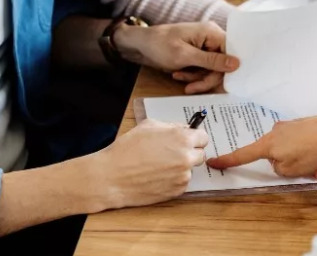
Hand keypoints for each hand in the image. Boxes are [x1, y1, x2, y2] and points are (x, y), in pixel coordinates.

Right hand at [93, 119, 207, 208]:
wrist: (112, 176)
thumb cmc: (127, 149)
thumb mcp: (148, 126)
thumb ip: (171, 126)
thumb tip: (183, 129)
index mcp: (181, 138)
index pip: (203, 137)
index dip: (195, 138)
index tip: (189, 141)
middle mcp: (186, 157)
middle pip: (200, 154)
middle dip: (189, 153)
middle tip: (172, 153)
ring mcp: (183, 176)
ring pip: (190, 169)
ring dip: (180, 167)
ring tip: (158, 166)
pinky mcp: (177, 191)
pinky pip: (181, 182)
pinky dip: (173, 180)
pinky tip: (157, 176)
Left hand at [114, 22, 239, 93]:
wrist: (140, 45)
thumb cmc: (160, 45)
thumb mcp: (185, 55)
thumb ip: (211, 61)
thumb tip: (237, 64)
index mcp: (211, 32)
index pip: (231, 52)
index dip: (227, 69)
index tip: (220, 85)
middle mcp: (211, 38)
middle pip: (222, 64)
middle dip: (206, 78)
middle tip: (192, 88)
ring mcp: (205, 47)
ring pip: (212, 70)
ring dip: (197, 78)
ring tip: (180, 78)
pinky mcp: (198, 56)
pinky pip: (203, 70)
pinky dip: (192, 76)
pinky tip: (178, 75)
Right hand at [205, 112, 316, 178]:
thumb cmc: (312, 151)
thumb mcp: (289, 170)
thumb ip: (278, 168)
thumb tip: (280, 161)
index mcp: (268, 144)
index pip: (243, 154)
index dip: (228, 160)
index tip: (214, 162)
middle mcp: (276, 132)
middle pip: (272, 154)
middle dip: (285, 165)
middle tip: (301, 171)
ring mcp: (290, 126)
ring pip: (289, 150)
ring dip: (300, 161)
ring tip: (315, 168)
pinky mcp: (303, 125)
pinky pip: (301, 144)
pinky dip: (308, 154)